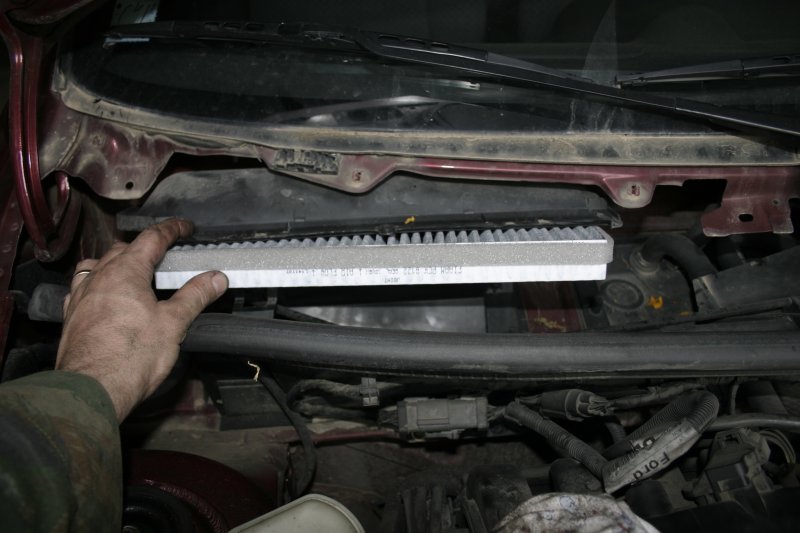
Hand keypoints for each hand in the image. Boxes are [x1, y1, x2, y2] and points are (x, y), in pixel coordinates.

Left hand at [56, 219, 227, 420]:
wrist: (92, 389)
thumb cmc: (132, 355)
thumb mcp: (173, 323)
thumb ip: (195, 296)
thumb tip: (216, 277)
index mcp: (125, 271)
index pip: (152, 239)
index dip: (172, 230)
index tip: (185, 228)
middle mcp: (99, 277)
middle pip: (122, 249)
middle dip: (144, 246)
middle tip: (164, 253)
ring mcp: (80, 296)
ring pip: (97, 266)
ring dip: (115, 262)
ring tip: (131, 270)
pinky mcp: (71, 317)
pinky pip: (82, 288)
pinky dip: (97, 284)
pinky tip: (104, 296)